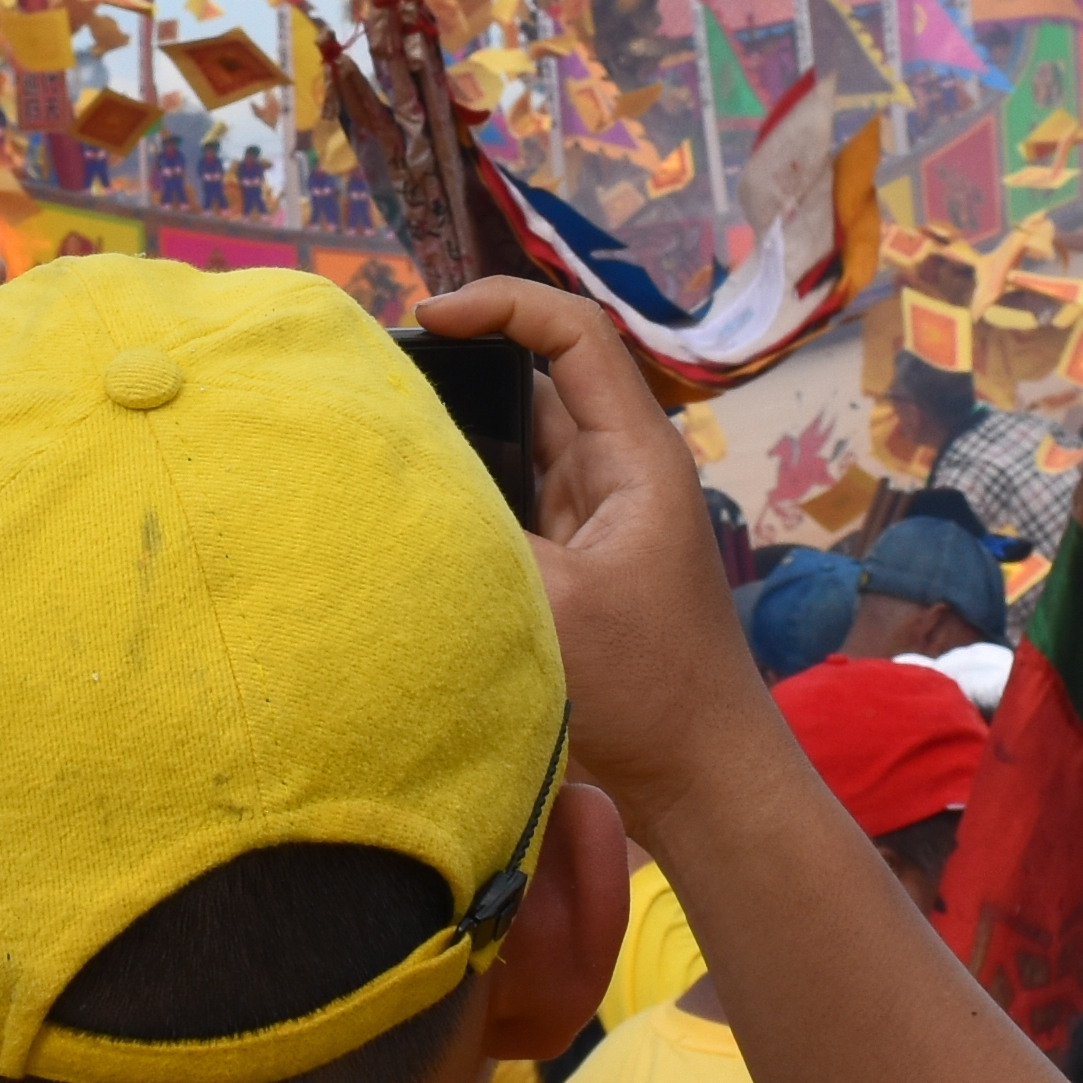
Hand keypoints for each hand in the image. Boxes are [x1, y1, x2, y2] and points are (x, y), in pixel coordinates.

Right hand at [409, 276, 776, 828]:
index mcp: (636, 456)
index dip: (501, 304)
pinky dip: (468, 498)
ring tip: (380, 442)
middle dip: (463, 371)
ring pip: (519, 447)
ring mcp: (602, 518)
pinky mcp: (581, 563)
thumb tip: (394, 486)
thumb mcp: (549, 603)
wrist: (702, 778)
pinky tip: (411, 514)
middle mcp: (621, 472)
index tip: (427, 318)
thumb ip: (474, 532)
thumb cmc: (648, 690)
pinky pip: (516, 503)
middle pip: (536, 382)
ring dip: (459, 441)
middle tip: (380, 386)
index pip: (572, 333)